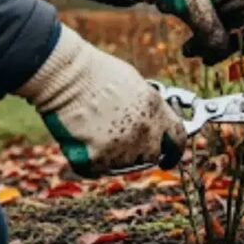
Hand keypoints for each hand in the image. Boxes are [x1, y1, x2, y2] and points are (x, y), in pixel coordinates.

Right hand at [15, 26, 186, 177]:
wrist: (65, 76)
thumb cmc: (95, 73)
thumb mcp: (133, 83)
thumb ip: (148, 107)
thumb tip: (151, 120)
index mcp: (156, 110)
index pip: (178, 139)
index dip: (174, 152)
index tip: (167, 158)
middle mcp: (145, 131)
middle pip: (150, 156)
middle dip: (138, 153)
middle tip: (119, 144)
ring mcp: (123, 147)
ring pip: (122, 164)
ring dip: (112, 156)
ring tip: (94, 132)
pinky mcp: (98, 159)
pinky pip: (96, 170)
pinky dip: (88, 162)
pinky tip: (80, 142)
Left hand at [125, 0, 243, 64]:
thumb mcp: (191, 2)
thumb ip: (208, 26)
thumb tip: (221, 50)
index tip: (243, 54)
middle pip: (239, 27)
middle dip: (223, 46)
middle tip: (205, 59)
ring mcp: (221, 3)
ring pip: (225, 32)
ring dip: (210, 46)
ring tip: (188, 51)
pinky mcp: (208, 10)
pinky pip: (213, 31)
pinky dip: (203, 41)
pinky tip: (188, 48)